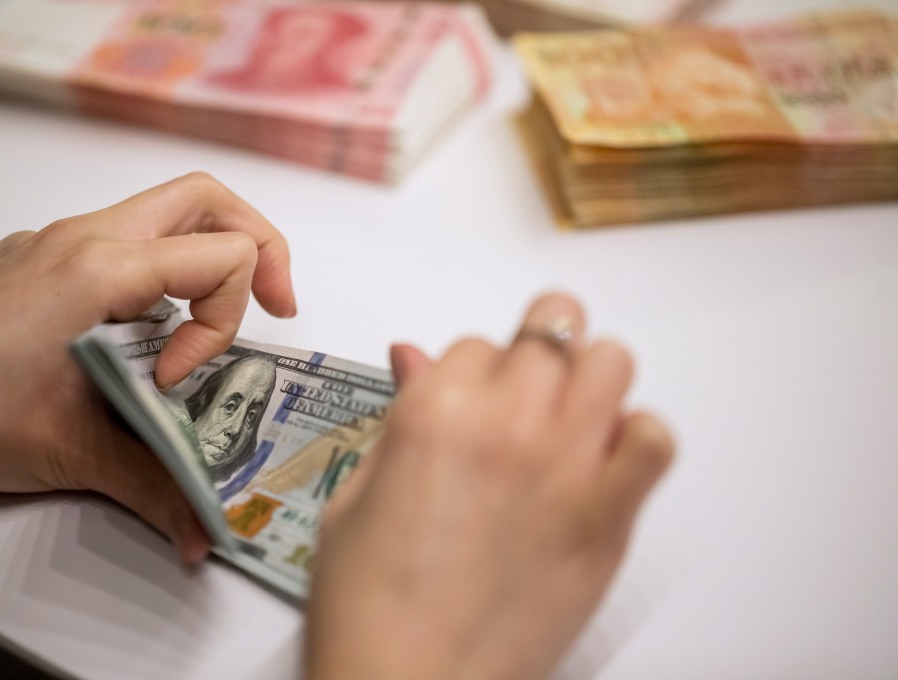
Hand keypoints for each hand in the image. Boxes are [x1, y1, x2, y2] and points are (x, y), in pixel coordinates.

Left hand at [0, 173, 293, 563]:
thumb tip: (203, 534)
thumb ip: (153, 484)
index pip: (223, 255)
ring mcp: (57, 241)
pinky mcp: (38, 258)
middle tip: (276, 307)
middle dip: (259, 246)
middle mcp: (84, 237)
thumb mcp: (68, 451)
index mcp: (101, 267)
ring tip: (211, 326)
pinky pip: (123, 241)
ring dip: (207, 259)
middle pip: (207, 198)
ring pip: (164, 213)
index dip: (222, 324)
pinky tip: (142, 335)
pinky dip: (160, 274)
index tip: (175, 380)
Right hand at [306, 293, 672, 679]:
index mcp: (435, 412)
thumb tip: (415, 364)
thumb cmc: (371, 608)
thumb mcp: (357, 492)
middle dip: (532, 352)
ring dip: (589, 377)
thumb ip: (401, 417)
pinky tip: (607, 457)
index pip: (474, 342)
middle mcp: (507, 425)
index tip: (467, 399)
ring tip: (567, 412)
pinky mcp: (607, 517)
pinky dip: (639, 438)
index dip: (469, 371)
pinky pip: (655, 440)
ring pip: (610, 361)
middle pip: (550, 330)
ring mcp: (564, 467)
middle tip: (520, 390)